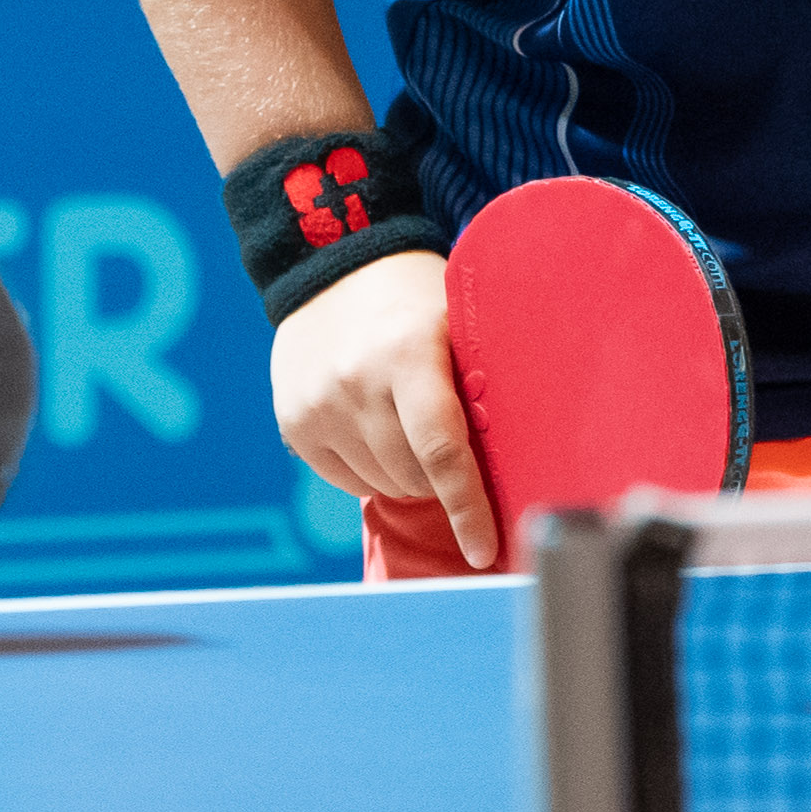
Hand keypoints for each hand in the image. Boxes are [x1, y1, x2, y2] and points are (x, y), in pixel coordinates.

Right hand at [268, 249, 496, 567]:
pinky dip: (370, 468)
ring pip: (382, 484)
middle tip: (453, 445)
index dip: (468, 509)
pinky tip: (376, 426)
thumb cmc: (415, 299)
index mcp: (408, 353)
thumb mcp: (456, 323)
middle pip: (414, 476)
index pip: (442, 452)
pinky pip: (345, 480)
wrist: (330, 261)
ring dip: (406, 474)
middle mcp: (355, 382)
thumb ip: (476, 387)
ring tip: (408, 424)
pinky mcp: (294, 421)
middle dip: (442, 478)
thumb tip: (516, 468)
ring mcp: (318, 404)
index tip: (486, 549)